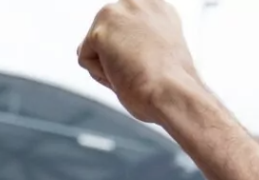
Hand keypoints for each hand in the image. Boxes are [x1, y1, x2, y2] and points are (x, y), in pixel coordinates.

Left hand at [77, 0, 203, 125]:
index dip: (133, 52)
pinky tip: (123, 74)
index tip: (150, 61)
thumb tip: (121, 47)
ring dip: (109, 66)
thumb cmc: (173, 83)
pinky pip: (84, 59)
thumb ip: (140, 39)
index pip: (123, 28)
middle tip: (141, 68)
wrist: (173, 92)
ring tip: (134, 71)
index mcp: (155, 5)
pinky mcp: (99, 31)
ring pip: (93, 47)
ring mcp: (117, 12)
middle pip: (106, 35)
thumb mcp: (161, 48)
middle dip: (117, 57)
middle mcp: (136, 1)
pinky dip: (100, 75)